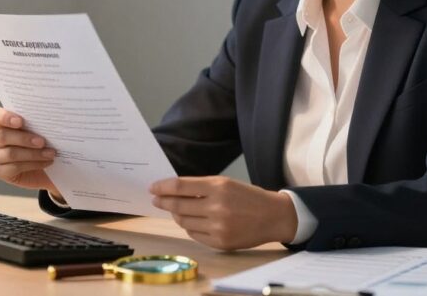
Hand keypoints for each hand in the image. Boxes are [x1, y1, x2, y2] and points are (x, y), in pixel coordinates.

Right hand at [0, 107, 64, 201]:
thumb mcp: (41, 131)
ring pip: (10, 154)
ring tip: (50, 153)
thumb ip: (39, 123)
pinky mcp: (0, 171)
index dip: (4, 117)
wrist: (46, 168)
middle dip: (24, 139)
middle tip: (42, 141)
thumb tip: (51, 118)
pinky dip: (33, 164)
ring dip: (33, 154)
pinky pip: (14, 168)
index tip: (20, 121)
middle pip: (3, 136)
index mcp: (1, 123)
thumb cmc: (43, 143)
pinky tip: (46, 162)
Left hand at [149, 176, 296, 250]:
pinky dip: (189, 227)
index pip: (181, 186)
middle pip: (178, 205)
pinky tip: (191, 221)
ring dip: (176, 215)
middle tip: (156, 199)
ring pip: (184, 222)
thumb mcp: (226, 184)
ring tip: (176, 210)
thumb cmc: (248, 197)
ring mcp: (218, 227)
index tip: (153, 187)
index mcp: (218, 187)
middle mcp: (217, 207)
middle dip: (164, 201)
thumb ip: (201, 187)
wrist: (273, 216)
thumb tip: (173, 191)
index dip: (163, 187)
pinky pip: (194, 234)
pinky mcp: (220, 242)